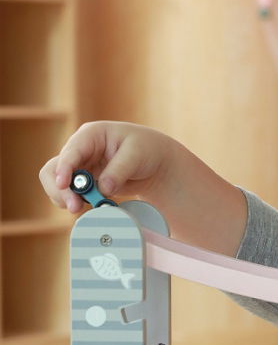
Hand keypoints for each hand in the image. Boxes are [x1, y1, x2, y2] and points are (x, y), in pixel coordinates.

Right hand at [39, 121, 182, 213]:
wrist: (156, 162)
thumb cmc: (147, 150)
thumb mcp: (136, 155)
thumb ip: (119, 171)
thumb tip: (103, 189)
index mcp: (91, 135)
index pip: (70, 152)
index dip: (64, 168)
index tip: (63, 185)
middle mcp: (80, 150)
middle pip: (54, 170)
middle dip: (60, 189)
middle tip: (75, 207)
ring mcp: (81, 167)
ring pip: (58, 184)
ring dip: (66, 199)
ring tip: (82, 209)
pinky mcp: (85, 183)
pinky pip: (72, 194)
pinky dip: (78, 203)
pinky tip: (92, 207)